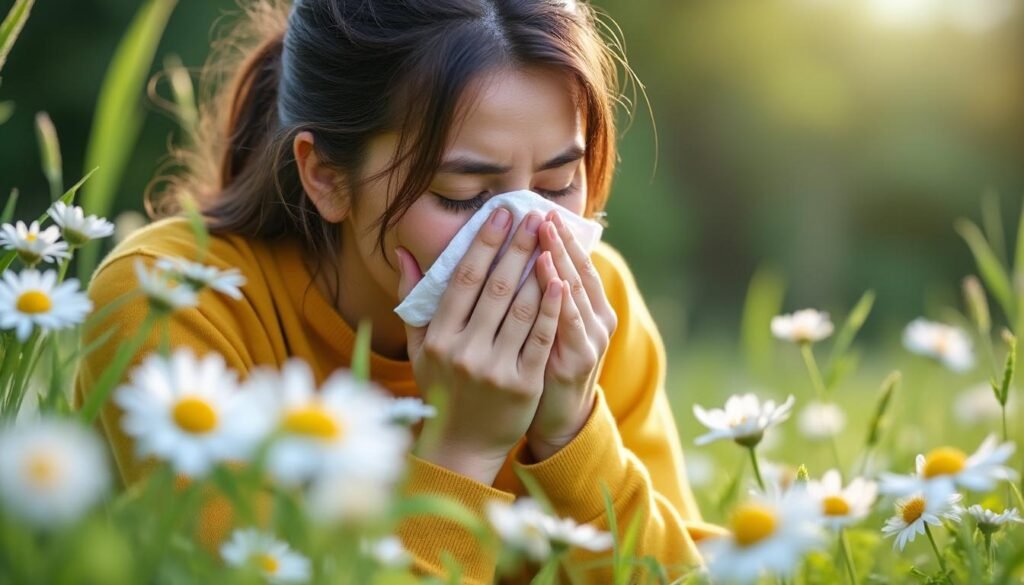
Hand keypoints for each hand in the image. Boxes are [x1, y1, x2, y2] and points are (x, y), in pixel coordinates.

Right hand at [396, 208, 562, 484]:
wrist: (462, 445)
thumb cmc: (442, 388)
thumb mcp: (419, 347)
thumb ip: (413, 300)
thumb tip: (405, 253)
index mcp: (438, 337)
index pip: (463, 280)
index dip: (483, 244)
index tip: (500, 214)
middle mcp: (463, 351)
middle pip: (495, 288)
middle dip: (517, 247)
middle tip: (533, 215)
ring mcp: (494, 369)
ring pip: (521, 310)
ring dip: (538, 270)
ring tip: (551, 239)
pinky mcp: (523, 385)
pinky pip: (540, 339)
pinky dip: (551, 309)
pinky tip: (562, 281)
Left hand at [527, 210, 617, 460]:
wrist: (557, 418)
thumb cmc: (543, 367)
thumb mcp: (546, 326)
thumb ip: (541, 293)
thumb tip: (527, 254)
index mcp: (589, 306)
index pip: (576, 262)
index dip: (562, 237)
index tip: (543, 210)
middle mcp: (598, 318)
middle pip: (579, 270)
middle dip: (560, 241)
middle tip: (543, 212)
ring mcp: (592, 338)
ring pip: (577, 292)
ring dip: (562, 262)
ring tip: (546, 236)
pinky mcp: (581, 360)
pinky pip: (571, 325)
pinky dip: (563, 302)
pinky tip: (554, 282)